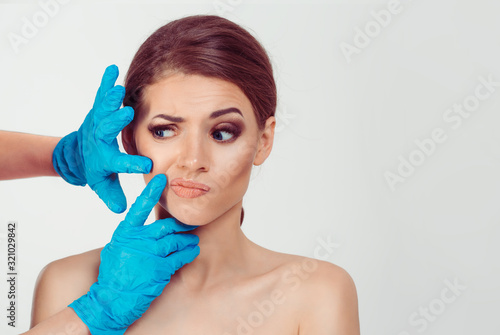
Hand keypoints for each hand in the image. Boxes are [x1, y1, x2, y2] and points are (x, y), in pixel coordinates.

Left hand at [52, 64, 151, 212]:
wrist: (78, 152)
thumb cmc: (96, 168)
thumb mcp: (102, 184)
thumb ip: (112, 196)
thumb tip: (123, 212)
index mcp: (104, 159)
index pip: (118, 162)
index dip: (131, 163)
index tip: (147, 165)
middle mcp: (99, 138)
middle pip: (106, 130)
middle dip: (115, 122)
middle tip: (125, 114)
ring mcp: (97, 122)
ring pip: (102, 109)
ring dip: (109, 99)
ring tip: (117, 88)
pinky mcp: (98, 109)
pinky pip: (100, 94)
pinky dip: (105, 81)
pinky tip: (111, 69)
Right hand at [69, 174, 199, 334]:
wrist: (112, 299)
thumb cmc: (113, 275)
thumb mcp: (115, 249)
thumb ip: (130, 237)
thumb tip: (142, 228)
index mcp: (125, 233)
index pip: (140, 207)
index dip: (151, 191)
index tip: (161, 178)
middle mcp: (138, 240)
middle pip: (166, 226)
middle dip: (180, 225)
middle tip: (189, 224)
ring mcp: (150, 254)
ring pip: (176, 240)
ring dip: (187, 240)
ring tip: (193, 241)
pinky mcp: (160, 269)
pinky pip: (180, 257)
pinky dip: (188, 254)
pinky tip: (192, 252)